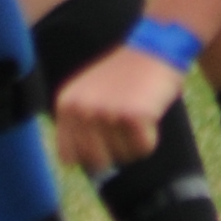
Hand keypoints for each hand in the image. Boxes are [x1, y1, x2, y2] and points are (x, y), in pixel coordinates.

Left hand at [53, 41, 185, 175]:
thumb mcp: (90, 95)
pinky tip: (150, 114)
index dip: (89, 157)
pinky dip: (151, 137)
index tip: (105, 145)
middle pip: (97, 162)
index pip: (69, 158)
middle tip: (126, 129)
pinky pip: (144, 148)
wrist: (153, 48)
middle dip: (115, 153)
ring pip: (123, 157)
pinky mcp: (134, 114)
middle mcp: (82, 108)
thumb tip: (93, 172)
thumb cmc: (124, 78)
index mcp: (66, 104)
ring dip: (134, 143)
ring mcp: (107, 111)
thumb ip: (82, 127)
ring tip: (137, 114)